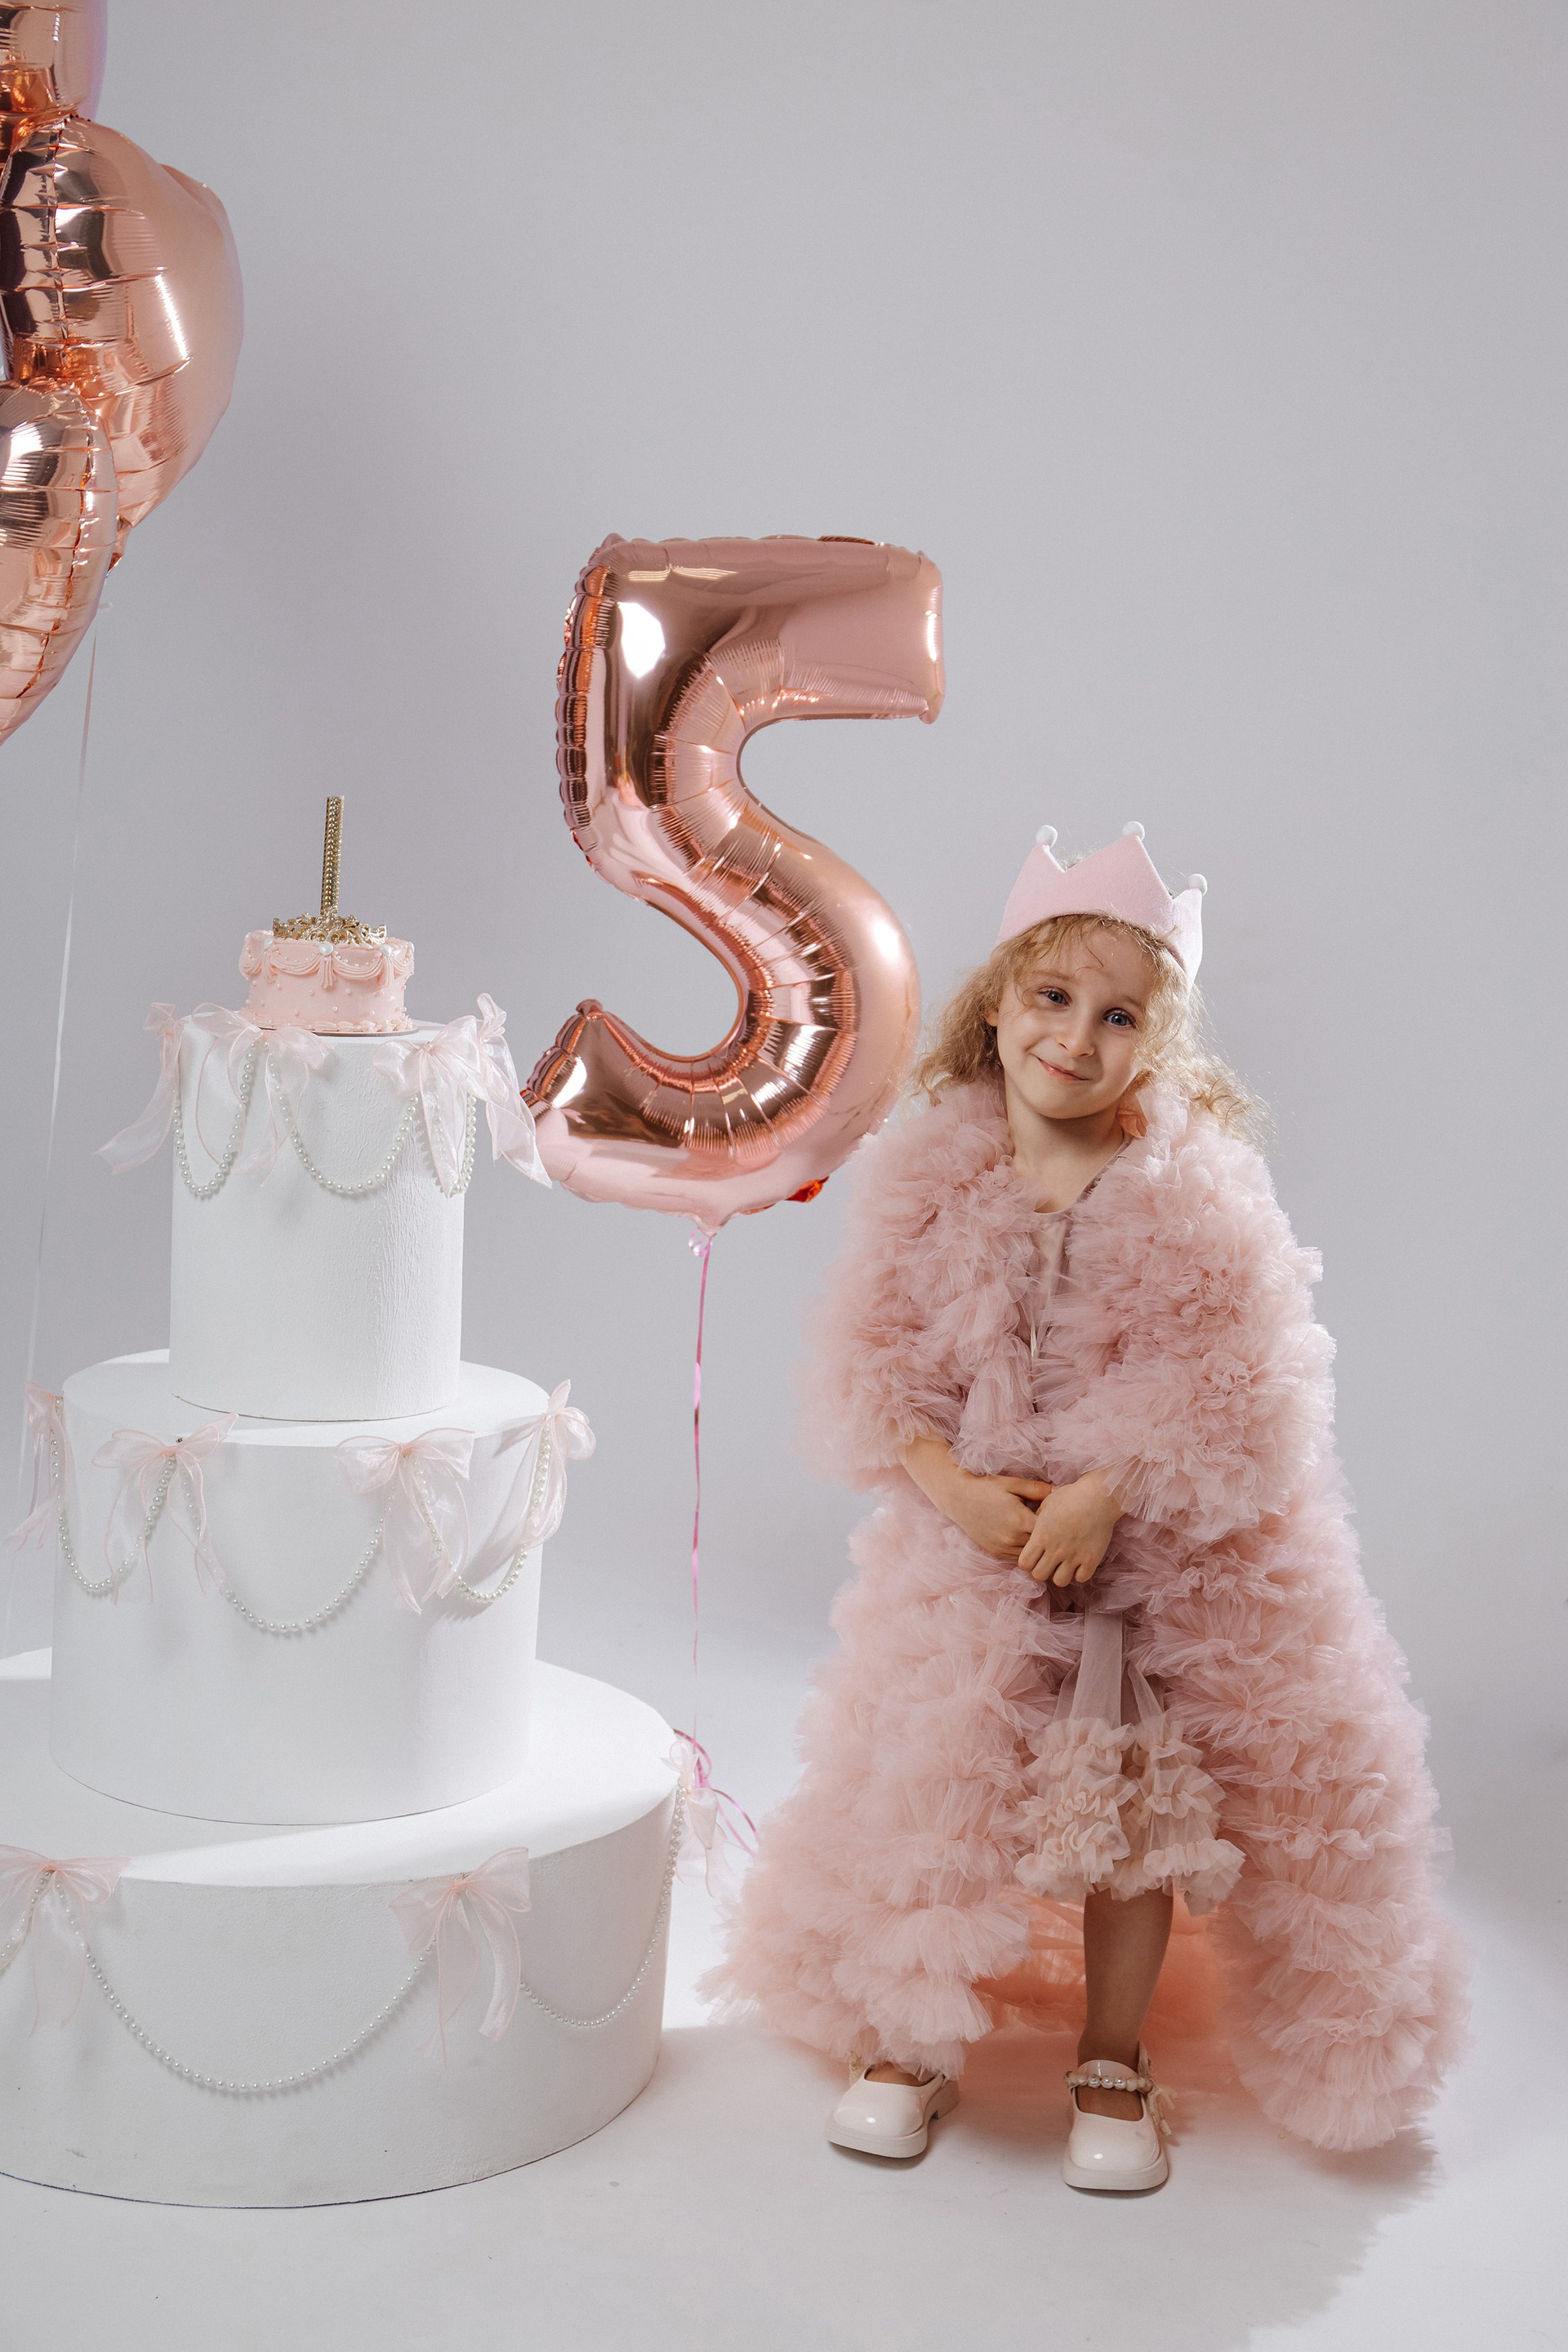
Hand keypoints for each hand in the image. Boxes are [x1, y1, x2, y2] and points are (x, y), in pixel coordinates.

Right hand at [904, 1434, 1050, 1562]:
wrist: (957, 1498)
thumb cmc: (986, 1487)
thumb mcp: (1012, 1483)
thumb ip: (1037, 1489)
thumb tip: (1059, 1492)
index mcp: (1020, 1521)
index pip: (1051, 1531)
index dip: (1057, 1523)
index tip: (1058, 1514)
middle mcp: (1013, 1539)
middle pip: (1043, 1546)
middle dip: (1050, 1537)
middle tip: (1054, 1526)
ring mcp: (1003, 1549)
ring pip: (1032, 1555)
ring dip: (1038, 1547)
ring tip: (1040, 1534)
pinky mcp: (996, 1553)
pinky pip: (1019, 1558)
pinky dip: (1025, 1551)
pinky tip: (1025, 1537)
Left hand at [1017, 1470, 1121, 1586]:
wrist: (1098, 1496)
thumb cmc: (1071, 1496)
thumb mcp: (1047, 1504)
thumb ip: (1037, 1521)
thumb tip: (1033, 1531)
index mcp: (1042, 1535)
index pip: (1024, 1563)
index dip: (1028, 1561)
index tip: (1035, 1555)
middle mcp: (1056, 1549)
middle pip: (1039, 1575)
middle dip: (1042, 1569)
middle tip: (1050, 1561)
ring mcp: (1074, 1556)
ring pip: (1060, 1581)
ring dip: (1061, 1574)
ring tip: (1066, 1563)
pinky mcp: (1091, 1559)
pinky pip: (1081, 1578)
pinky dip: (1080, 1572)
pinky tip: (1081, 1561)